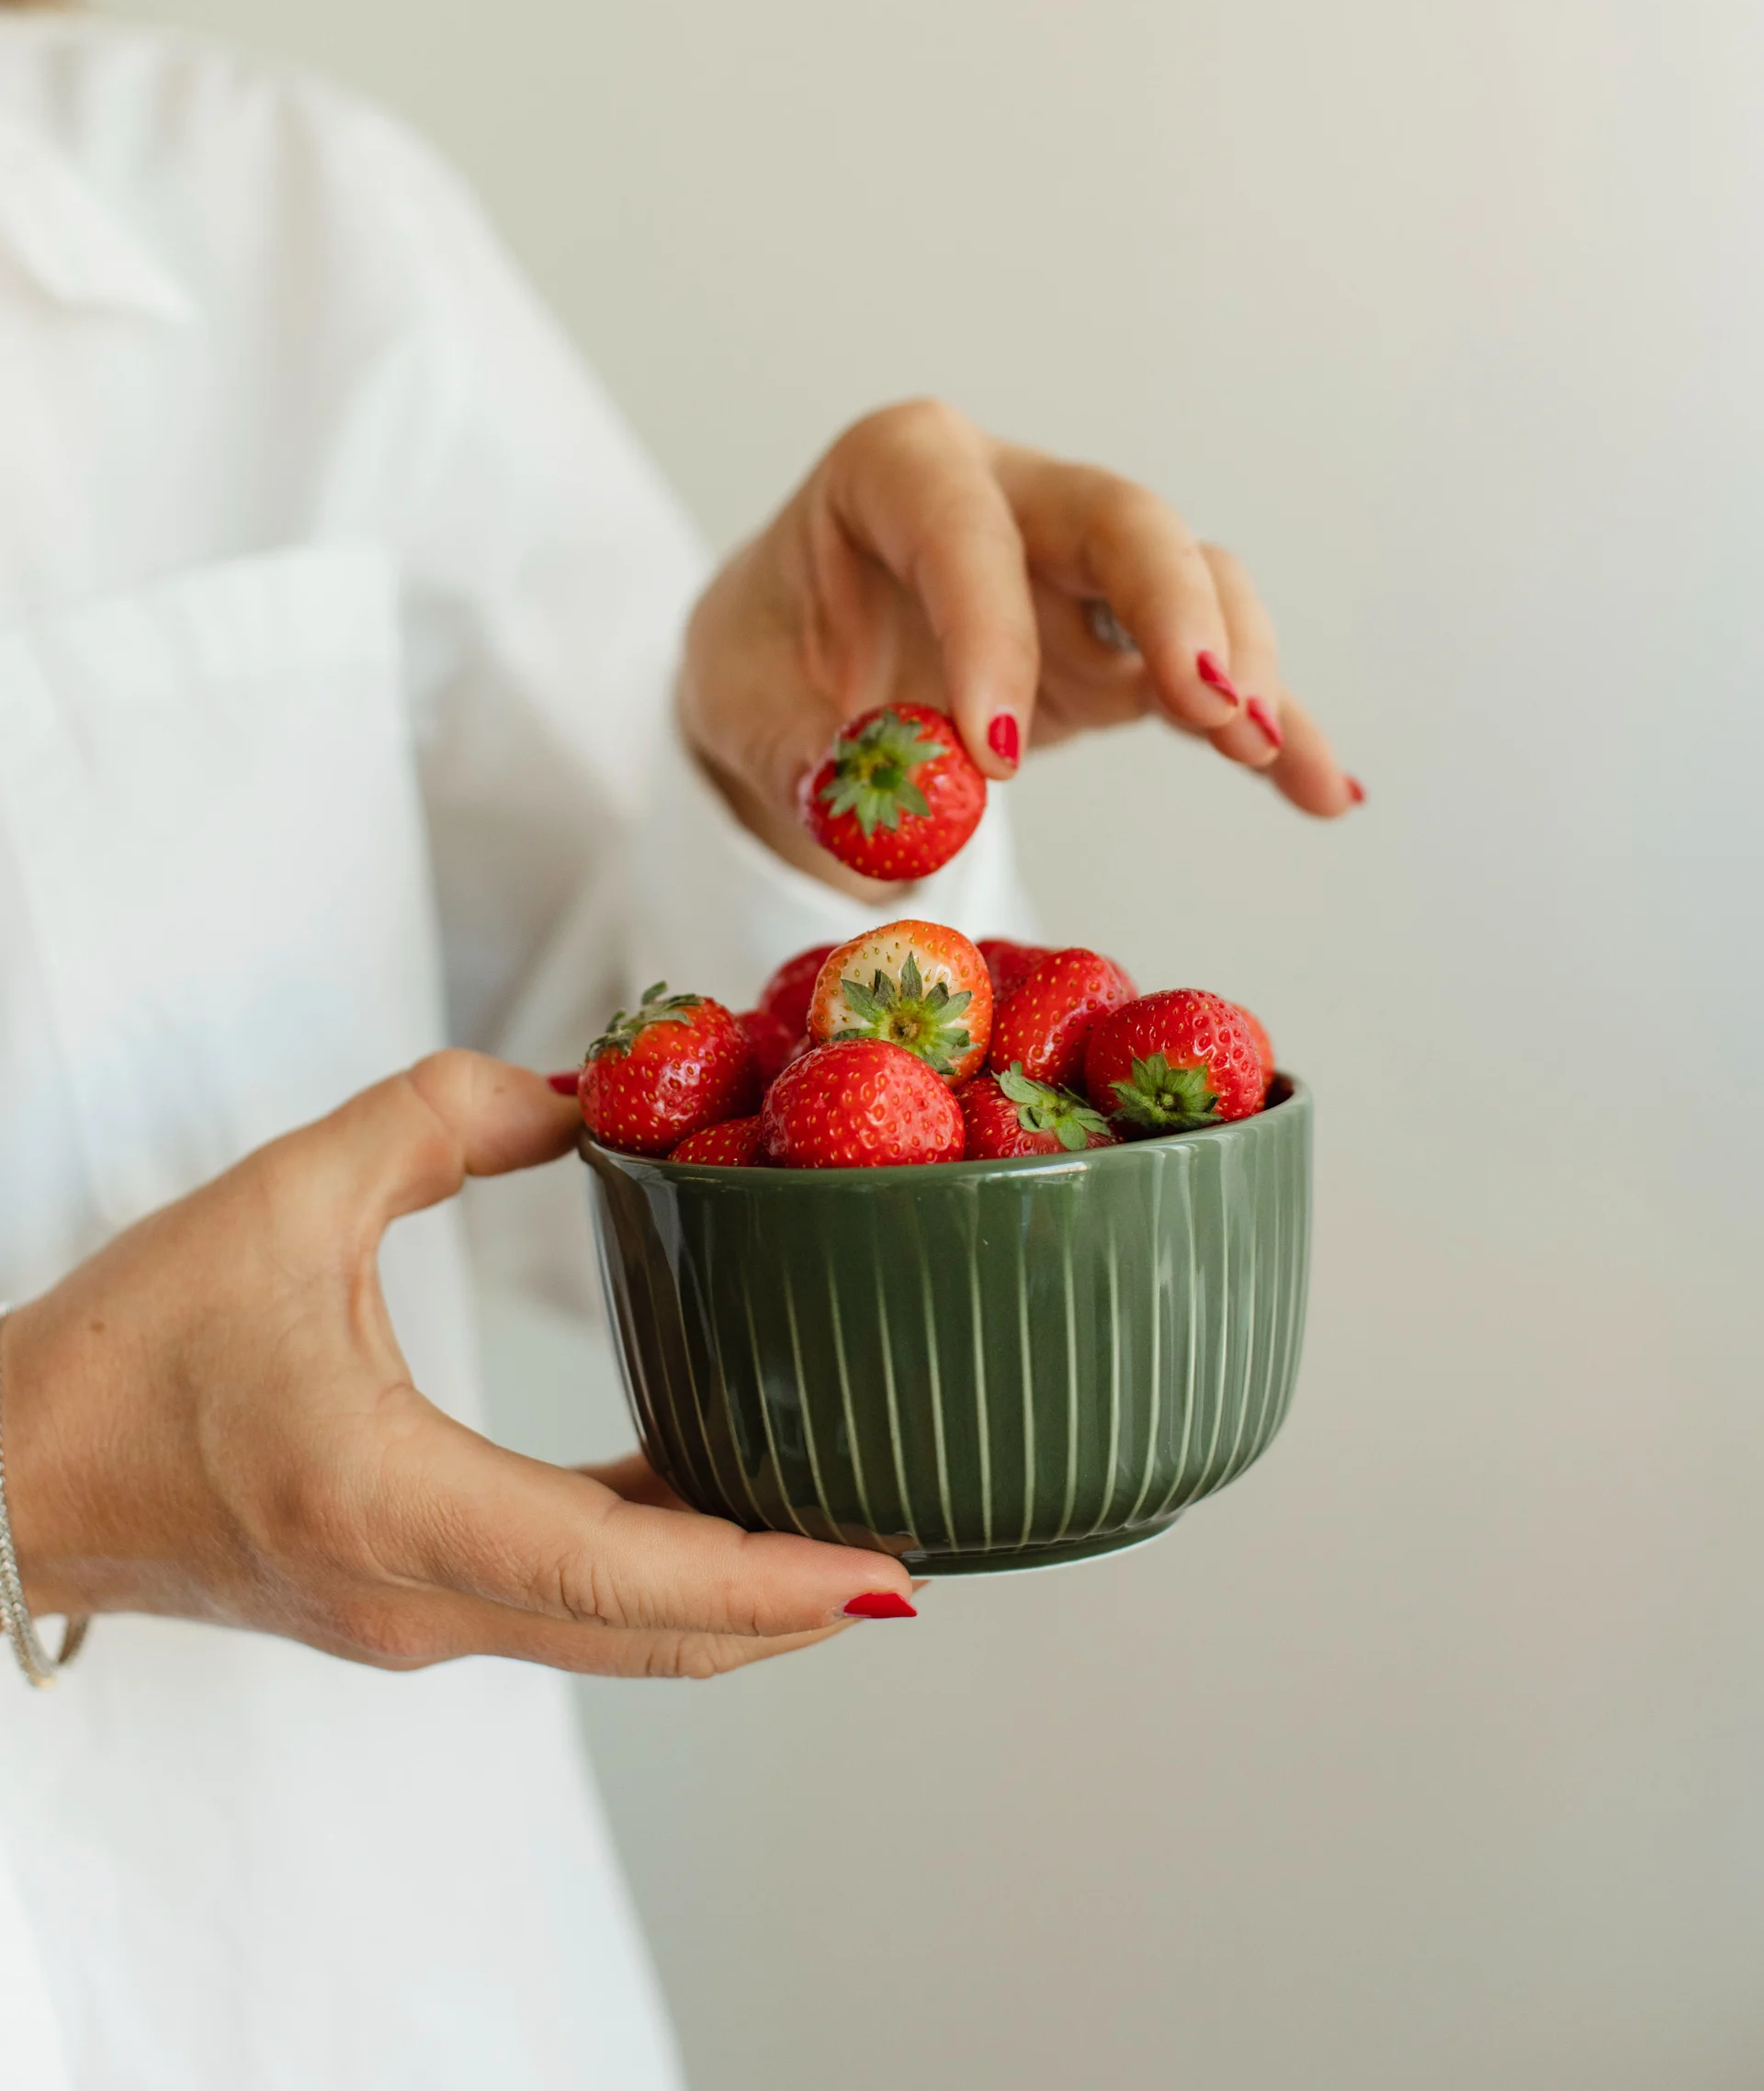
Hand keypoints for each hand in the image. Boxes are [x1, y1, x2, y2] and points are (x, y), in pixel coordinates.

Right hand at [3, 1053, 916, 1675]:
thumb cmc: (124, 1351)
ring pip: (617, 1638)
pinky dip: (659, 1577)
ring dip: (737, 1600)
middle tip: (918, 1547)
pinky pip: (566, 1609)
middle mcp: (420, 1596)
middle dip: (796, 1605)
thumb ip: (444, 1117)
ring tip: (849, 1530)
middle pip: (653, 1637)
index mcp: (393, 1505)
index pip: (623, 1573)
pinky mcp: (401, 1604)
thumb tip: (585, 1092)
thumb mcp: (287, 1194)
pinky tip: (713, 1504)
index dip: (771, 1580)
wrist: (5, 1475)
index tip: (889, 1576)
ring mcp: (413, 1619)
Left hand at [681, 400, 1358, 886]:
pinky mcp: (1127, 645)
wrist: (794, 677)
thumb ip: (812, 759)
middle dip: (1174, 605)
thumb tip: (902, 819)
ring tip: (1262, 750)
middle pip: (1122, 520)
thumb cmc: (769, 662)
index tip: (998, 757)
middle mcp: (1013, 495)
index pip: (961, 528)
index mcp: (899, 468)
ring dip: (1239, 665)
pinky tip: (1328, 790)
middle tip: (1208, 703)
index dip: (989, 630)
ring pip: (1193, 580)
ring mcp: (1085, 566)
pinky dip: (1274, 732)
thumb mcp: (747, 708)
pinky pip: (1216, 677)